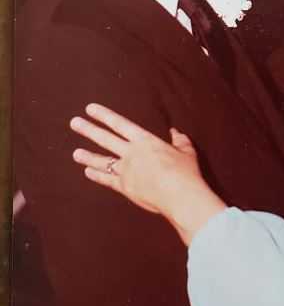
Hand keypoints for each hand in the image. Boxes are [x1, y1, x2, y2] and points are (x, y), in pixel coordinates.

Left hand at [70, 103, 224, 244]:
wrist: (179, 196)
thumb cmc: (185, 172)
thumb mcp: (186, 151)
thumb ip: (179, 140)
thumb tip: (176, 132)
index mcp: (145, 140)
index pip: (120, 124)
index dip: (104, 115)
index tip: (90, 109)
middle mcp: (131, 153)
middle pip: (105, 139)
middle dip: (89, 130)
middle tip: (74, 123)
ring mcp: (126, 171)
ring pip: (102, 161)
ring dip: (87, 156)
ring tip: (75, 153)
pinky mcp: (125, 187)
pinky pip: (107, 180)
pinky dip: (97, 176)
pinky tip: (88, 172)